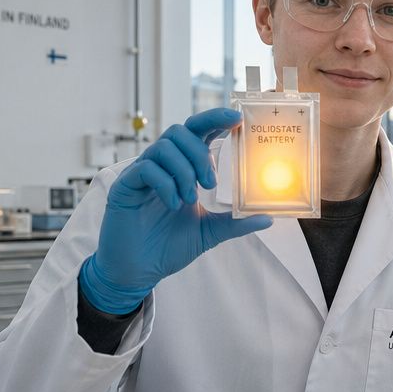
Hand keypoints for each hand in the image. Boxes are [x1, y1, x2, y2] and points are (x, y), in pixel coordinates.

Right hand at [79, 108, 272, 313]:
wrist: (138, 272)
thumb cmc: (168, 247)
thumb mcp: (210, 232)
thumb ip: (235, 222)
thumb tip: (268, 217)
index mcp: (182, 170)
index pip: (198, 133)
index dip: (215, 119)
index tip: (237, 119)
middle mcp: (161, 166)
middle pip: (180, 131)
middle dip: (200, 152)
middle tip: (210, 182)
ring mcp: (141, 174)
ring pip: (163, 147)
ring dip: (183, 170)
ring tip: (190, 198)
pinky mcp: (124, 187)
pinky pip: (145, 169)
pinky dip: (165, 183)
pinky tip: (173, 204)